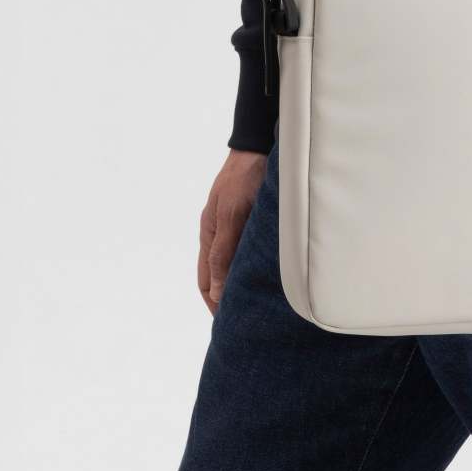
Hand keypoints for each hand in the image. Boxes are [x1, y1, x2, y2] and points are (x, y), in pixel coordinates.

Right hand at [197, 149, 265, 313]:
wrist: (259, 147)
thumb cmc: (244, 179)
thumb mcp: (232, 216)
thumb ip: (223, 252)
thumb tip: (216, 291)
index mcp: (209, 234)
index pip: (205, 282)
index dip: (215, 303)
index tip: (228, 323)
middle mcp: (219, 232)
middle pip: (216, 277)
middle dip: (225, 299)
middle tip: (243, 319)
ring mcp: (233, 225)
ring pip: (232, 264)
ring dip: (239, 283)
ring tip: (256, 303)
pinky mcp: (248, 218)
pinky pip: (246, 250)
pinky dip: (250, 266)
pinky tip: (266, 273)